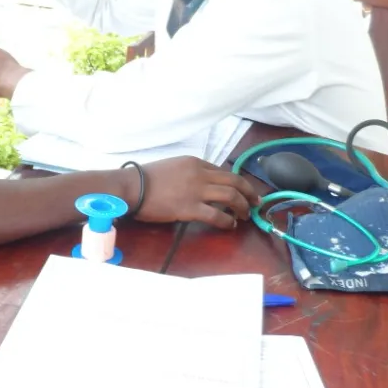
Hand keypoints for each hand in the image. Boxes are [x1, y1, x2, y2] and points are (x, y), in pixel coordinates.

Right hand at [135, 157, 260, 228]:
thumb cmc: (147, 178)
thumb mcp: (173, 166)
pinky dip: (227, 221)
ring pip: (231, 197)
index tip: (245, 191)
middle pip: (235, 181)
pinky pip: (217, 215)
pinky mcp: (190, 208)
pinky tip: (229, 225)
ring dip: (242, 207)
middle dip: (249, 193)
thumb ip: (190, 173)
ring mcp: (196, 191)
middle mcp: (200, 174)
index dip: (239, 183)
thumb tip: (203, 184)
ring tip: (245, 216)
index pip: (224, 171)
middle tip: (256, 203)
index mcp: (195, 162)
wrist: (132, 187)